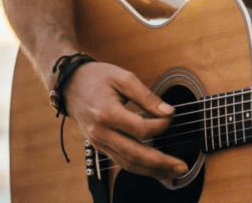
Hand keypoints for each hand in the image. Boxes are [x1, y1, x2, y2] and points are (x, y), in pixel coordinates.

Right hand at [63, 61, 188, 182]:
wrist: (69, 85)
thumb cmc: (96, 78)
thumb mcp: (123, 77)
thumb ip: (147, 96)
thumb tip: (168, 112)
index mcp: (106, 113)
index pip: (140, 129)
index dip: (161, 125)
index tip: (171, 115)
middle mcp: (101, 133)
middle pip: (135, 154)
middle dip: (161, 163)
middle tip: (182, 167)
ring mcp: (98, 143)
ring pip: (128, 164)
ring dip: (152, 171)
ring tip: (173, 173)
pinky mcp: (99, 147)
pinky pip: (121, 162)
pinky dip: (139, 168)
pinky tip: (155, 170)